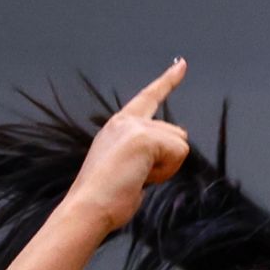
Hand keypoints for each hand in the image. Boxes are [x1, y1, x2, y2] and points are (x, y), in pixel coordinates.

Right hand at [65, 60, 190, 232]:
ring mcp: (134, 127)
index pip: (148, 97)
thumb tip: (178, 141)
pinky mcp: (144, 137)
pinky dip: (167, 171)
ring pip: (180, 144)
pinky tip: (142, 177)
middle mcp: (125, 121)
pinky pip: (179, 153)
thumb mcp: (129, 167)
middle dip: (167, 160)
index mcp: (118, 126)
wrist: (88, 205)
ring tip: (137, 177)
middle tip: (138, 176)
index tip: (181, 64)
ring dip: (166, 168)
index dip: (167, 81)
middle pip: (176, 134)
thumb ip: (148, 152)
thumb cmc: (106, 195)